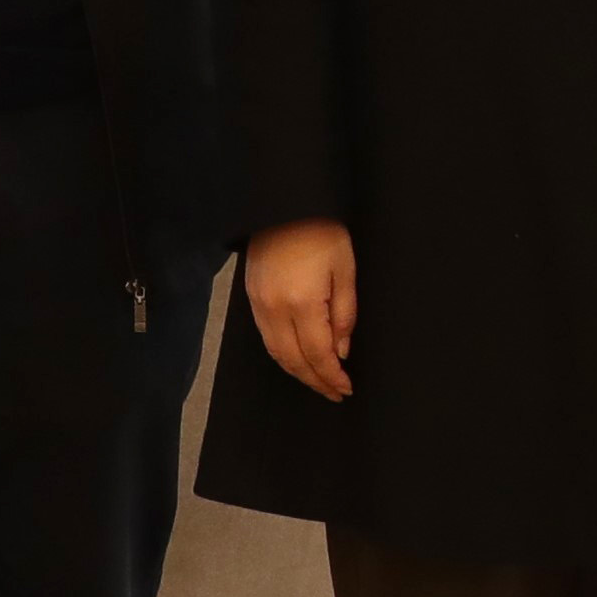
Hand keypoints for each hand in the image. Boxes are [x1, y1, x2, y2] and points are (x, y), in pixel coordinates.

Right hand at [244, 218, 356, 400]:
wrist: (284, 204)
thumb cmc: (320, 230)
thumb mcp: (345, 270)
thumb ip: (344, 314)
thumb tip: (341, 350)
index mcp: (302, 302)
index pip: (317, 354)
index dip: (331, 376)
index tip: (345, 388)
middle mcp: (275, 308)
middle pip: (294, 360)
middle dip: (315, 381)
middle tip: (334, 393)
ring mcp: (259, 304)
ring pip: (276, 353)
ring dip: (298, 372)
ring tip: (318, 381)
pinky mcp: (251, 297)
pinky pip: (266, 337)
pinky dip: (283, 354)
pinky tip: (297, 359)